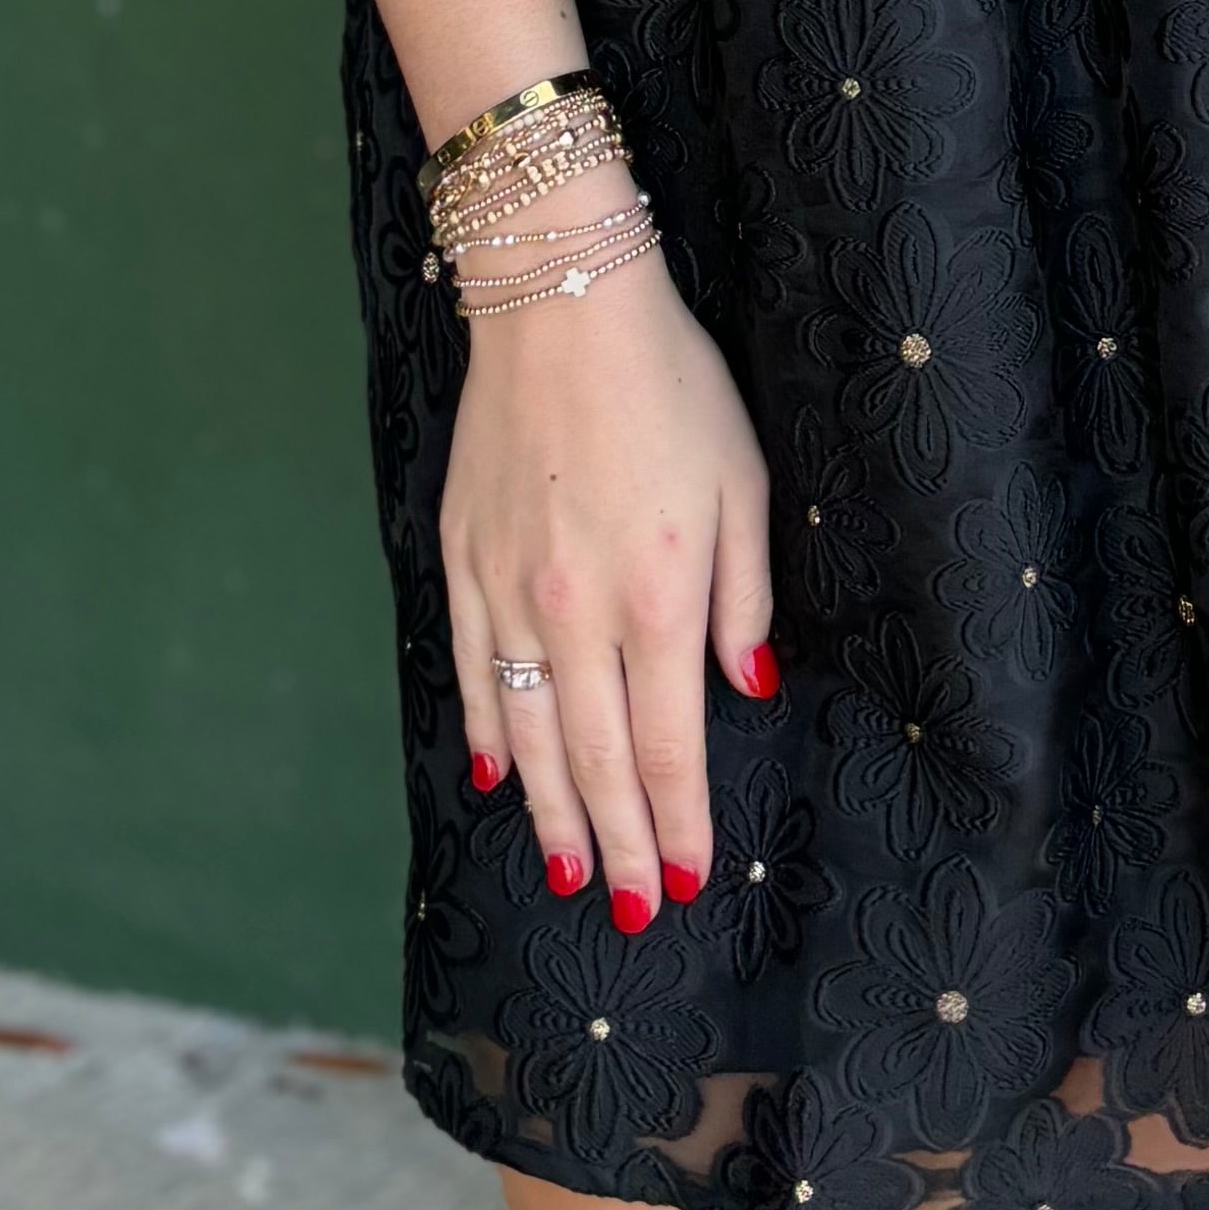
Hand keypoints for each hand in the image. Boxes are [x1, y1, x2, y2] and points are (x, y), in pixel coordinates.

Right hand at [442, 259, 774, 927]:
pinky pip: (474, 669)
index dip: (677, 820)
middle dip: (619, 843)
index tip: (688, 877)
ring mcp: (508, 589)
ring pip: (526, 732)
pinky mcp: (462, 558)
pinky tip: (495, 773)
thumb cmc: (669, 383)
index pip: (665, 744)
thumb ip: (744, 598)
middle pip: (594, 760)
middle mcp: (576, 610)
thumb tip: (746, 691)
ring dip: (551, 811)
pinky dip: (485, 730)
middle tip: (633, 908)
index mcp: (656, 595)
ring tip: (571, 870)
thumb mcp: (740, 482)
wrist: (557, 301)